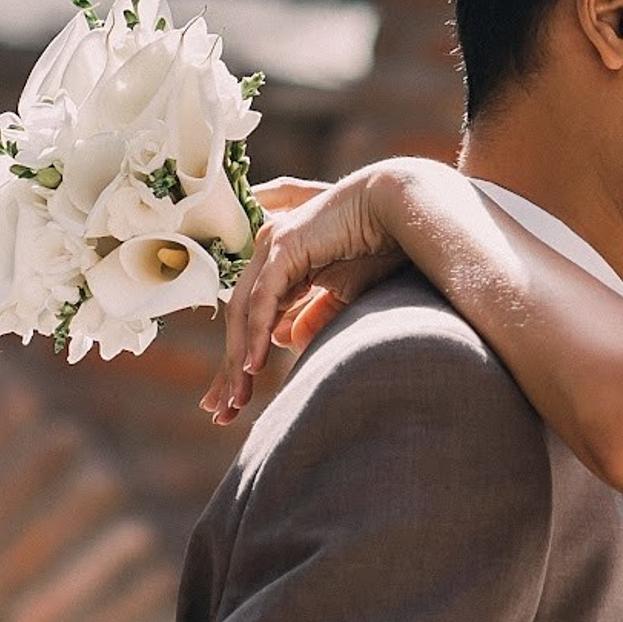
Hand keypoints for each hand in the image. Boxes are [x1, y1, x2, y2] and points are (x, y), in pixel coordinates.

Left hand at [202, 169, 408, 421]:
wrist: (401, 209)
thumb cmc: (379, 246)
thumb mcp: (345, 294)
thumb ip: (316, 315)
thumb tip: (286, 342)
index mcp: (281, 267)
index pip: (251, 321)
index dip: (241, 361)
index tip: (234, 403)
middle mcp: (269, 255)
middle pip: (239, 320)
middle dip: (230, 369)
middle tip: (221, 412)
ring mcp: (273, 246)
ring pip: (244, 311)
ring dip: (240, 358)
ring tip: (238, 399)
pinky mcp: (285, 244)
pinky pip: (264, 296)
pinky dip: (256, 331)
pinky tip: (253, 365)